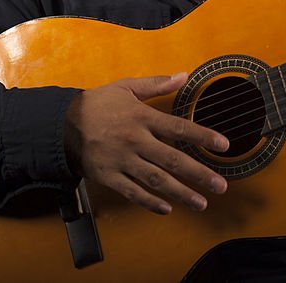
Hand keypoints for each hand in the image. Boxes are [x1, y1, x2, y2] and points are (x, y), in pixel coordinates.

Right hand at [63, 72, 229, 214]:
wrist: (61, 124)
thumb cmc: (98, 104)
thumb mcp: (127, 87)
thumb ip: (156, 84)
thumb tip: (183, 75)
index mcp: (142, 117)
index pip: (179, 128)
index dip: (203, 137)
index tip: (224, 145)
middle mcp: (135, 141)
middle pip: (173, 160)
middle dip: (199, 174)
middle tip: (220, 185)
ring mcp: (122, 161)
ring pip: (156, 181)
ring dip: (181, 193)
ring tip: (201, 203)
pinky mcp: (109, 177)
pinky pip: (133, 192)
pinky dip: (150, 202)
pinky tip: (167, 208)